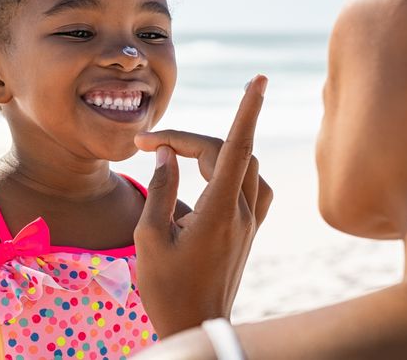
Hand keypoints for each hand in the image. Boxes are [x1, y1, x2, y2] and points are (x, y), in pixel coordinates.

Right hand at [132, 75, 271, 337]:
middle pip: (229, 153)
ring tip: (180, 157)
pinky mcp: (249, 232)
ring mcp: (249, 223)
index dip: (247, 110)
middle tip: (150, 145)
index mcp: (217, 213)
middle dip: (191, 139)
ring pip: (246, 166)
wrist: (196, 326)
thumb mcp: (149, 238)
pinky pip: (254, 187)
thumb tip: (167, 154)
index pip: (236, 148)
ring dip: (216, 151)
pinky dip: (235, 170)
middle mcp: (241, 214)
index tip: (258, 79)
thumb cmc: (166, 288)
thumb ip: (159, 190)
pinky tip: (212, 175)